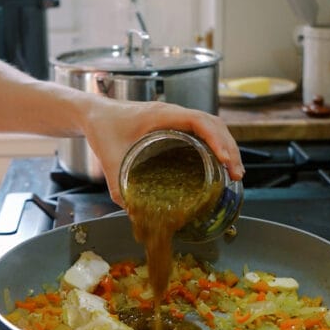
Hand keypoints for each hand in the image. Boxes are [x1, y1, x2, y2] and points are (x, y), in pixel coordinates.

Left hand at [80, 99, 244, 206]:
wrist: (93, 114)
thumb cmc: (102, 128)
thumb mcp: (110, 159)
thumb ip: (119, 187)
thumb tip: (136, 216)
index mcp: (161, 115)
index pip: (200, 121)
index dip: (217, 139)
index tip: (226, 161)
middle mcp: (173, 113)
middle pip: (214, 124)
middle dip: (229, 148)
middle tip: (236, 175)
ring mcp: (175, 117)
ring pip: (212, 126)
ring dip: (227, 146)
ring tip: (235, 172)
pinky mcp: (174, 124)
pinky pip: (203, 130)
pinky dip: (216, 144)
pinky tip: (220, 163)